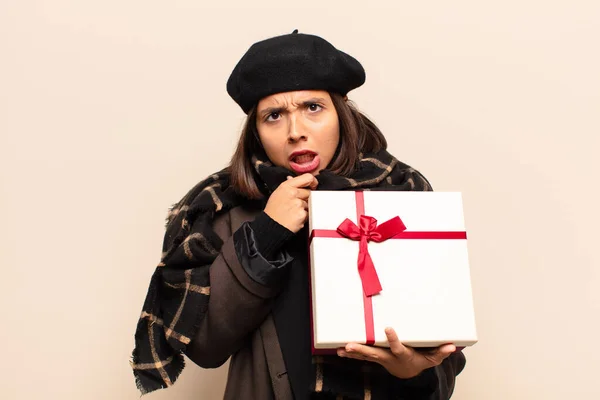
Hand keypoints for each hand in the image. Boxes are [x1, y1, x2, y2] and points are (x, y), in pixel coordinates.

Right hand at [264, 173, 317, 232]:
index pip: (307, 177)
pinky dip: (304, 216)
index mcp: (287, 186)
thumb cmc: (273, 211)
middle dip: (306, 198)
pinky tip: (295, 217)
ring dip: (305, 208)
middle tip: (296, 204)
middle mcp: (293, 193)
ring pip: (310, 203)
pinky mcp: (302, 214)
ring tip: (294, 212)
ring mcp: (298, 204)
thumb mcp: (277, 193)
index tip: (313, 186)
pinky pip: (309, 213)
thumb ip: (288, 185)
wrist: (271, 226)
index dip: (313, 181)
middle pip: (310, 192)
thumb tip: (291, 178)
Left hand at [337, 328, 455, 378]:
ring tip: (340, 349)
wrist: (409, 374)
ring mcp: (380, 359)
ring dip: (352, 352)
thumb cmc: (420, 361)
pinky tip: (339, 351)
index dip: (393, 339)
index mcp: (403, 355)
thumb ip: (441, 352)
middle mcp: (389, 358)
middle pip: (374, 354)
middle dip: (361, 350)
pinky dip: (351, 354)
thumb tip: (452, 346)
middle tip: (348, 345)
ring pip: (365, 355)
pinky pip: (361, 356)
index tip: (388, 328)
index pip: (397, 347)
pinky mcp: (375, 358)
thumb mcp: (432, 358)